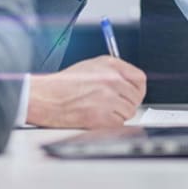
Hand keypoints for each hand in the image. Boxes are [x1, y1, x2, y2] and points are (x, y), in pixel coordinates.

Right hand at [27, 55, 146, 127]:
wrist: (48, 98)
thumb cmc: (66, 83)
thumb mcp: (93, 65)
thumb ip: (114, 71)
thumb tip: (130, 81)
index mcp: (111, 66)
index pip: (139, 78)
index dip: (138, 88)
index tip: (134, 93)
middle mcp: (112, 80)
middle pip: (136, 97)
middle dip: (128, 102)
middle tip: (117, 105)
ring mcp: (108, 99)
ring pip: (129, 111)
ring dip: (119, 113)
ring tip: (104, 110)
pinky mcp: (102, 117)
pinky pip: (119, 123)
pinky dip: (112, 123)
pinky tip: (99, 117)